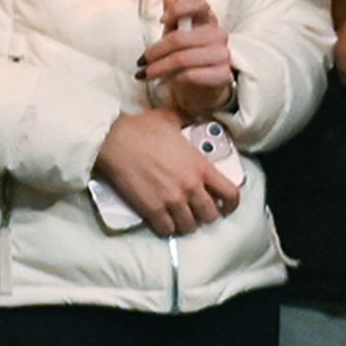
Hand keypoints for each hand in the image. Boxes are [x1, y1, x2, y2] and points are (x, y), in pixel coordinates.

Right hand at [96, 105, 242, 234]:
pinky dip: (167, 228)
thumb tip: (191, 115)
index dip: (231, 204)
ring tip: (180, 218)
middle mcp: (191, 186)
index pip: (230, 193)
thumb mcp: (171, 118)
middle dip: (206, 215)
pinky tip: (163, 222)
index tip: (226, 207)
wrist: (115, 140)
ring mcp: (173, 200)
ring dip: (186, 224)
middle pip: (211, 215)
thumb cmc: (141, 128)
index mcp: (201, 166)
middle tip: (197, 212)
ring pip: (190, 226)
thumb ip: (187, 120)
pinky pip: (167, 230)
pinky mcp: (153, 210)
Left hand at [141, 0, 235, 120]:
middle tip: (141, 61)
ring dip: (160, 68)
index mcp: (207, 19)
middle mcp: (218, 34)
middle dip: (156, 51)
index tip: (161, 19)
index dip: (179, 9)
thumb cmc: (187, 55)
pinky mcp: (223, 74)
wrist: (201, 86)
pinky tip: (168, 80)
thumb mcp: (176, 32)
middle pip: (182, 38)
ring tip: (147, 74)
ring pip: (184, 58)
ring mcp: (223, 54)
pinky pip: (192, 74)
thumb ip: (173, 14)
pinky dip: (176, 78)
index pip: (200, 4)